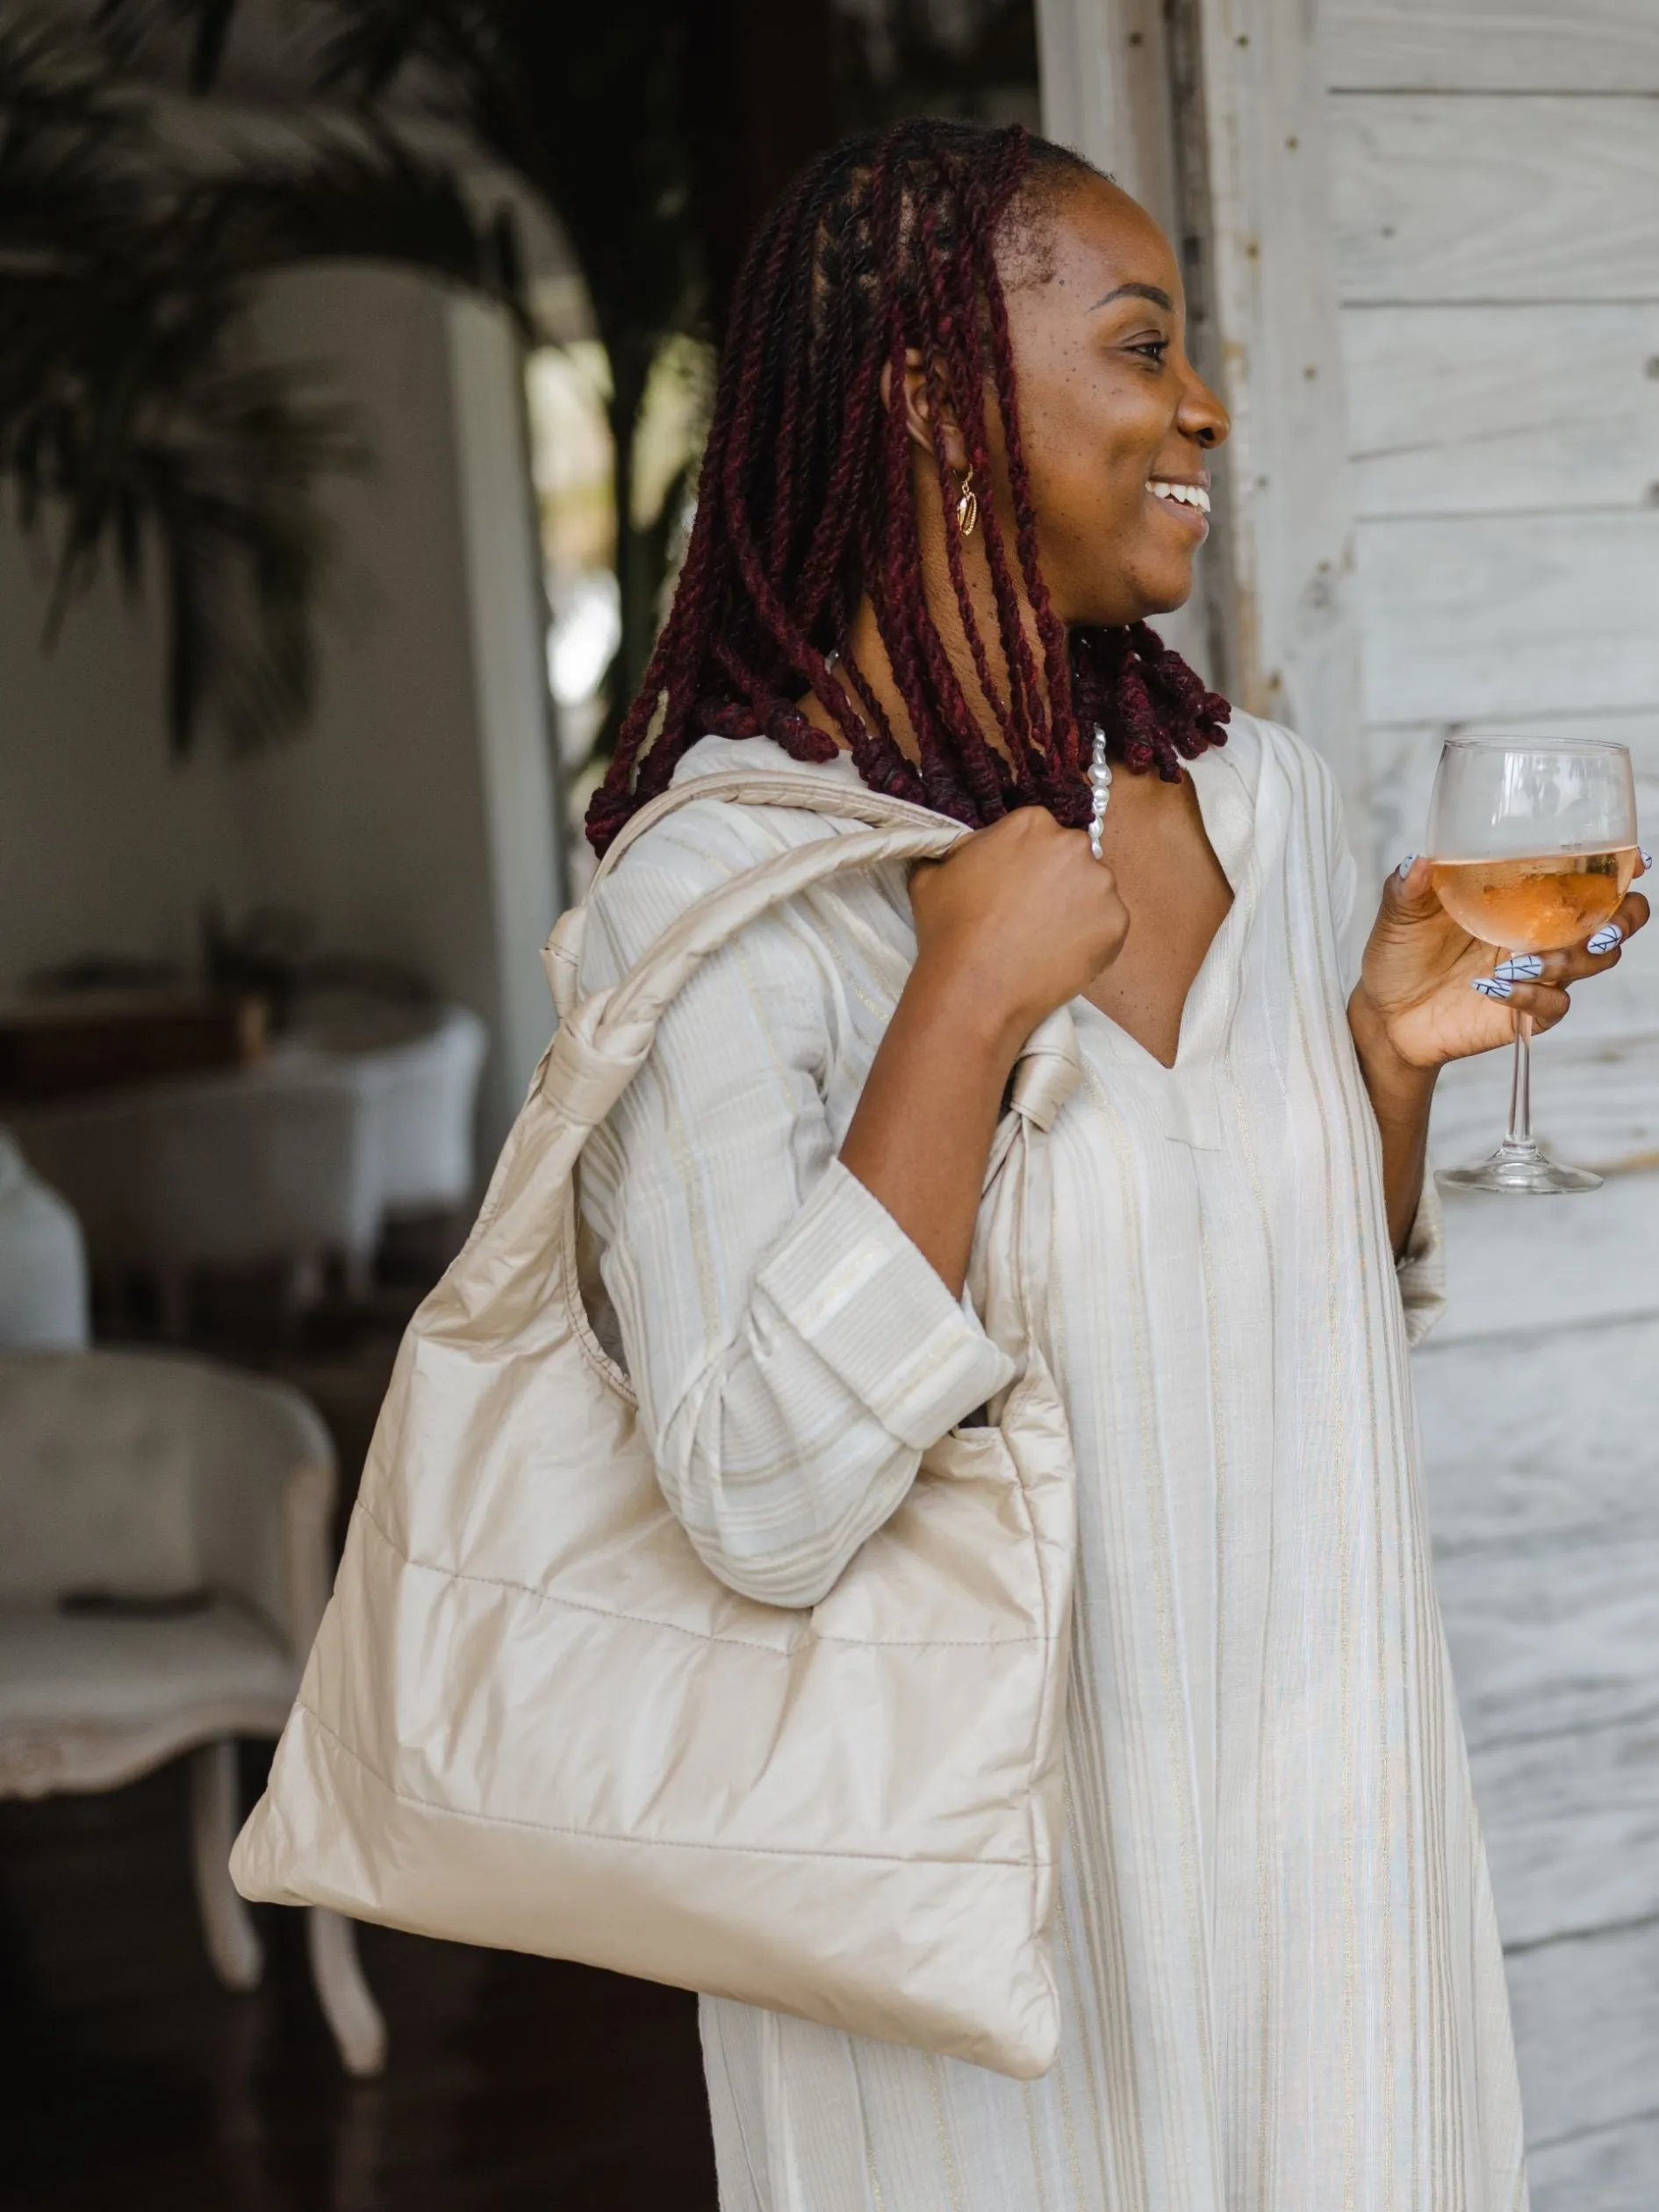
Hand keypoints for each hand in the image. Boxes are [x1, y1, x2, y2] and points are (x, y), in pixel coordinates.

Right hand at [909, 805, 1129, 1051]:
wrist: (975, 988)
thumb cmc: (950, 930)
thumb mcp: (933, 874)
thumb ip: (956, 851)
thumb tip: (962, 852)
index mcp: (1031, 823)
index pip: (1038, 834)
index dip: (1026, 862)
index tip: (1015, 887)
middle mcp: (1073, 844)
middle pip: (1071, 857)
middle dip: (1056, 880)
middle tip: (1031, 915)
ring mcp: (1100, 884)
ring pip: (1092, 891)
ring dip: (1075, 909)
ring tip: (1045, 940)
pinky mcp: (1117, 922)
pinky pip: (1106, 927)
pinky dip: (1090, 941)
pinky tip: (1060, 956)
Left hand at [1354, 854, 1650, 1070]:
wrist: (1384, 1014)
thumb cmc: (1400, 953)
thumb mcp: (1399, 913)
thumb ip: (1409, 885)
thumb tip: (1419, 860)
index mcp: (1525, 896)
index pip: (1588, 877)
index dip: (1621, 868)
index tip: (1635, 860)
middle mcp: (1543, 932)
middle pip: (1615, 922)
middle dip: (1623, 920)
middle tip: (1599, 928)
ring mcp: (1539, 973)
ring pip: (1592, 963)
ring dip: (1569, 960)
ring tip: (1520, 960)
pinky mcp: (1526, 1014)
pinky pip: (1553, 1005)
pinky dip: (1532, 996)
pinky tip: (1496, 987)